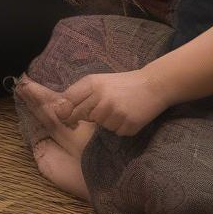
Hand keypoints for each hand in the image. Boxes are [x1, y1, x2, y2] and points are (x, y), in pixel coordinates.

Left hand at [54, 69, 168, 136]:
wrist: (153, 85)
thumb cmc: (121, 84)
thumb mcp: (99, 81)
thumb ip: (80, 92)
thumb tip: (59, 108)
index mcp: (92, 83)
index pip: (69, 100)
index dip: (65, 110)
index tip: (67, 115)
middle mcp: (101, 98)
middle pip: (82, 115)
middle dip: (87, 116)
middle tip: (101, 109)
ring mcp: (115, 113)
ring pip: (100, 125)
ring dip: (106, 121)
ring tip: (118, 108)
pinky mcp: (128, 125)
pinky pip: (116, 132)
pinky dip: (120, 126)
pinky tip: (127, 115)